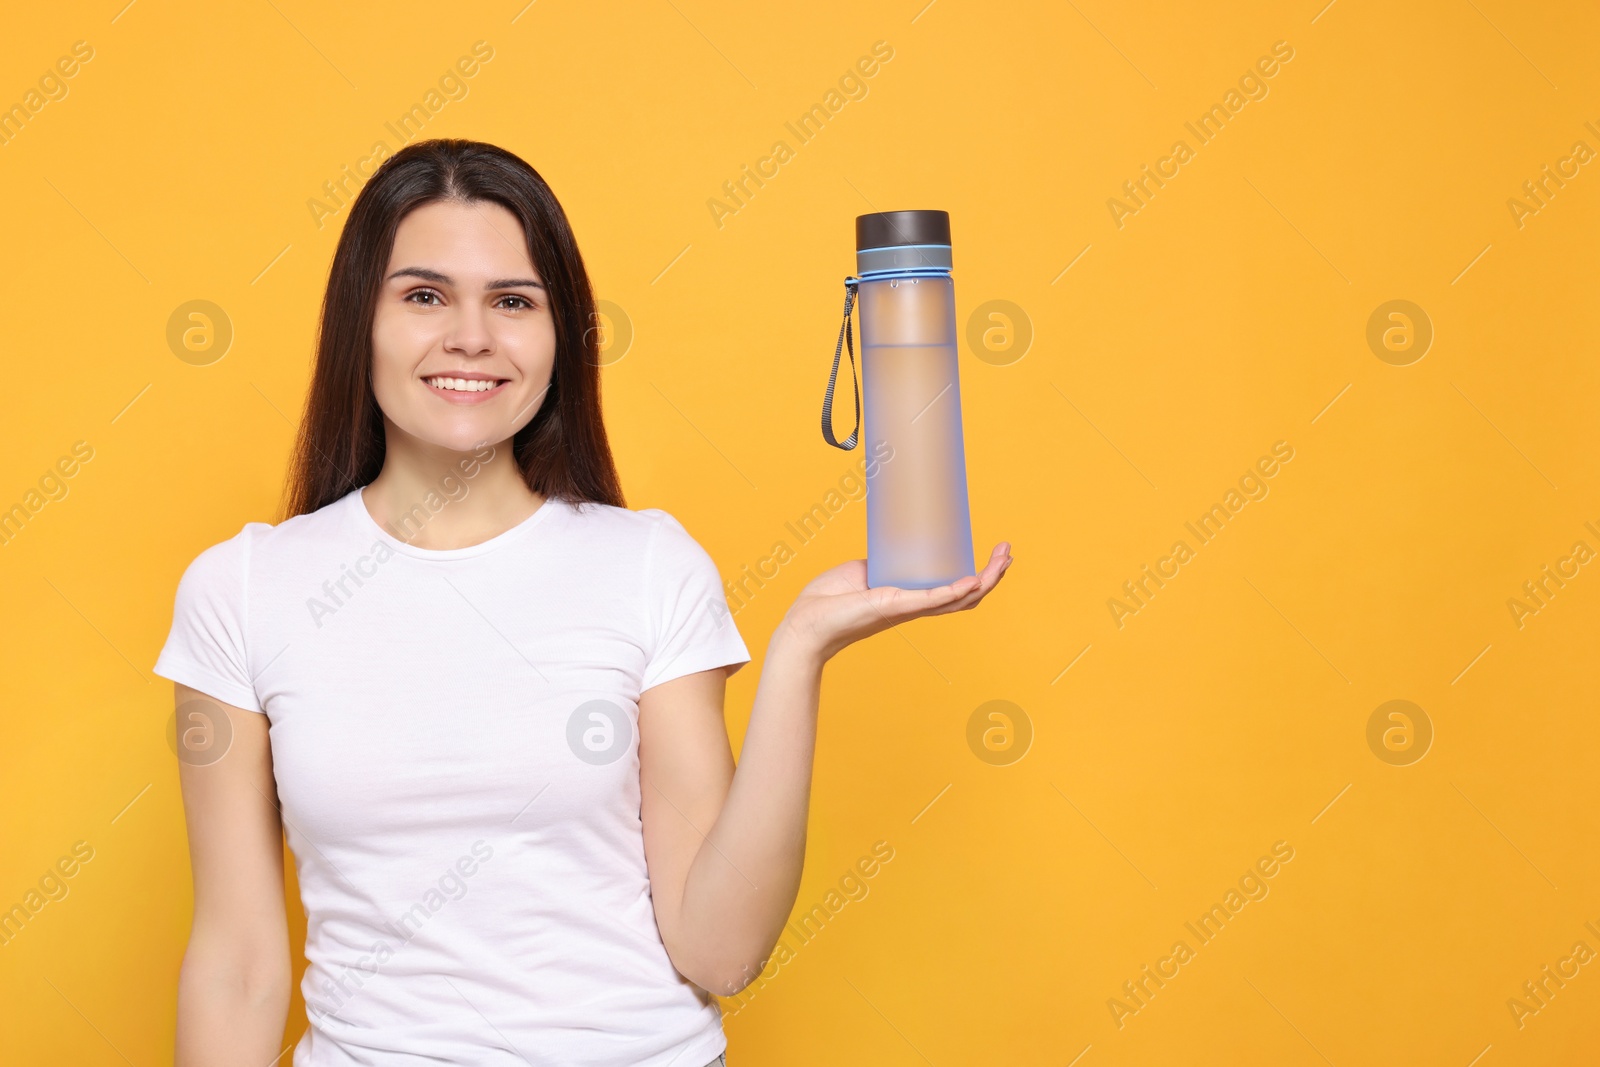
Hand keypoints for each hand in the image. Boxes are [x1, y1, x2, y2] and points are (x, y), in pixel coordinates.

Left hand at [777, 542, 1012, 661]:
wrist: (805, 624)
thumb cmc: (828, 603)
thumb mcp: (862, 573)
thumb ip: (881, 564)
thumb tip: (889, 548)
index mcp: (909, 599)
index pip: (953, 591)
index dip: (978, 576)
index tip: (993, 555)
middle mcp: (913, 607)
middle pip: (966, 597)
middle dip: (992, 576)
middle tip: (1008, 553)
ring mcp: (906, 608)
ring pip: (956, 599)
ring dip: (984, 581)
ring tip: (1003, 561)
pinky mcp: (892, 606)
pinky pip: (930, 600)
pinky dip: (953, 591)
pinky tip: (973, 581)